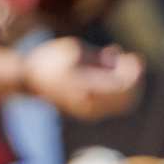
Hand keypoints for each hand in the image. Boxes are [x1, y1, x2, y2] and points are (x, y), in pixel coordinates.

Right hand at [21, 37, 144, 120]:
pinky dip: (119, 90)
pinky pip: (115, 105)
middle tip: (127, 59)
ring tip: (114, 65)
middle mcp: (88, 105)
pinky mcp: (88, 113)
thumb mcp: (76, 50)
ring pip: (124, 103)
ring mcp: (88, 112)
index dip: (134, 72)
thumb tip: (121, 61)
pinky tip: (108, 73)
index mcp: (84, 88)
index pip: (123, 87)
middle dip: (133, 78)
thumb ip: (101, 58)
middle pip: (129, 98)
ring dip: (127, 83)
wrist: (28, 80)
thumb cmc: (50, 60)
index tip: (133, 56)